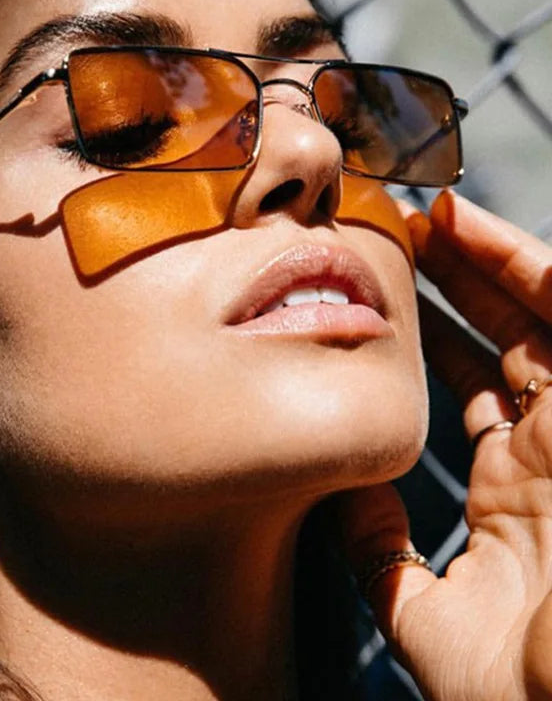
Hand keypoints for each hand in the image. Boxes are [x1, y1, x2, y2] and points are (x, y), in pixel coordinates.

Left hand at [339, 190, 551, 700]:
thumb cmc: (517, 691)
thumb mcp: (424, 614)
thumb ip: (378, 556)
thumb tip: (336, 495)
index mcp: (519, 487)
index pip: (480, 386)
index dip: (440, 335)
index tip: (392, 293)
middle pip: (513, 338)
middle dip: (468, 281)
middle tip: (411, 233)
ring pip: (547, 317)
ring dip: (499, 259)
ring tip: (441, 213)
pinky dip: (538, 272)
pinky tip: (488, 230)